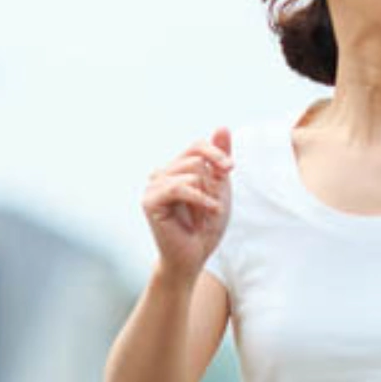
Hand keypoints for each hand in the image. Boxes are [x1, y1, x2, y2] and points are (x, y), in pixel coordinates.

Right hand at [142, 129, 233, 274]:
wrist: (194, 255)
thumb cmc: (206, 225)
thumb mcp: (220, 186)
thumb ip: (219, 158)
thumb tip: (222, 126)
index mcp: (175, 169)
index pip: (196, 146)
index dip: (215, 153)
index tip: (230, 168)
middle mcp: (160, 173)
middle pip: (196, 160)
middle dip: (213, 183)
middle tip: (212, 205)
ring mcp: (153, 186)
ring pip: (191, 172)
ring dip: (208, 194)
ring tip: (208, 211)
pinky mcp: (150, 200)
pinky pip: (180, 186)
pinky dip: (200, 199)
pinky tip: (209, 210)